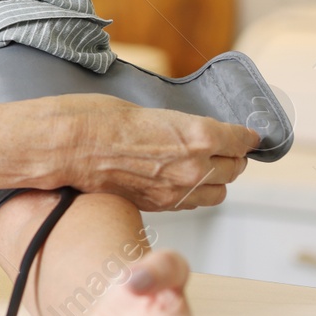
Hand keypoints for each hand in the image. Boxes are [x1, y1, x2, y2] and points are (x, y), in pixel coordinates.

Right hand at [49, 94, 257, 210]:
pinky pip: (194, 203)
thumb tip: (193, 134)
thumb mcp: (150, 110)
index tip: (247, 135)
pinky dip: (196, 193)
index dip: (246, 136)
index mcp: (199, 134)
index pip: (241, 140)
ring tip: (206, 166)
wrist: (67, 145)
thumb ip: (181, 126)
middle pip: (235, 167)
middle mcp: (196, 166)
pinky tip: (184, 180)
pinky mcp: (160, 205)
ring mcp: (178, 190)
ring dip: (218, 179)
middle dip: (233, 156)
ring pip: (220, 191)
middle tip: (226, 148)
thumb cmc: (99, 118)